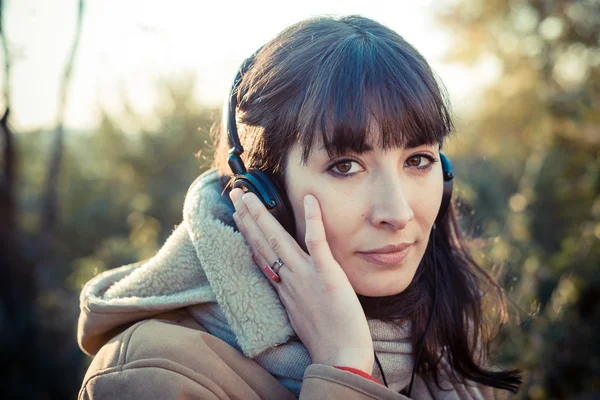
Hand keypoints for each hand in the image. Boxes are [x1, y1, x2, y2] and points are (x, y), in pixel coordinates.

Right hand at [230, 188, 373, 372]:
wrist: (340, 358)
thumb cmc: (328, 342)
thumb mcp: (303, 317)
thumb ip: (294, 297)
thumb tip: (287, 287)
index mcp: (284, 289)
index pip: (261, 255)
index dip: (249, 233)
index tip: (238, 216)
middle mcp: (289, 279)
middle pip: (263, 242)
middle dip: (247, 217)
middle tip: (235, 193)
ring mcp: (306, 275)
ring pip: (279, 239)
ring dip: (262, 215)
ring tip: (249, 195)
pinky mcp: (327, 274)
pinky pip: (317, 242)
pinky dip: (313, 219)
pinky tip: (309, 198)